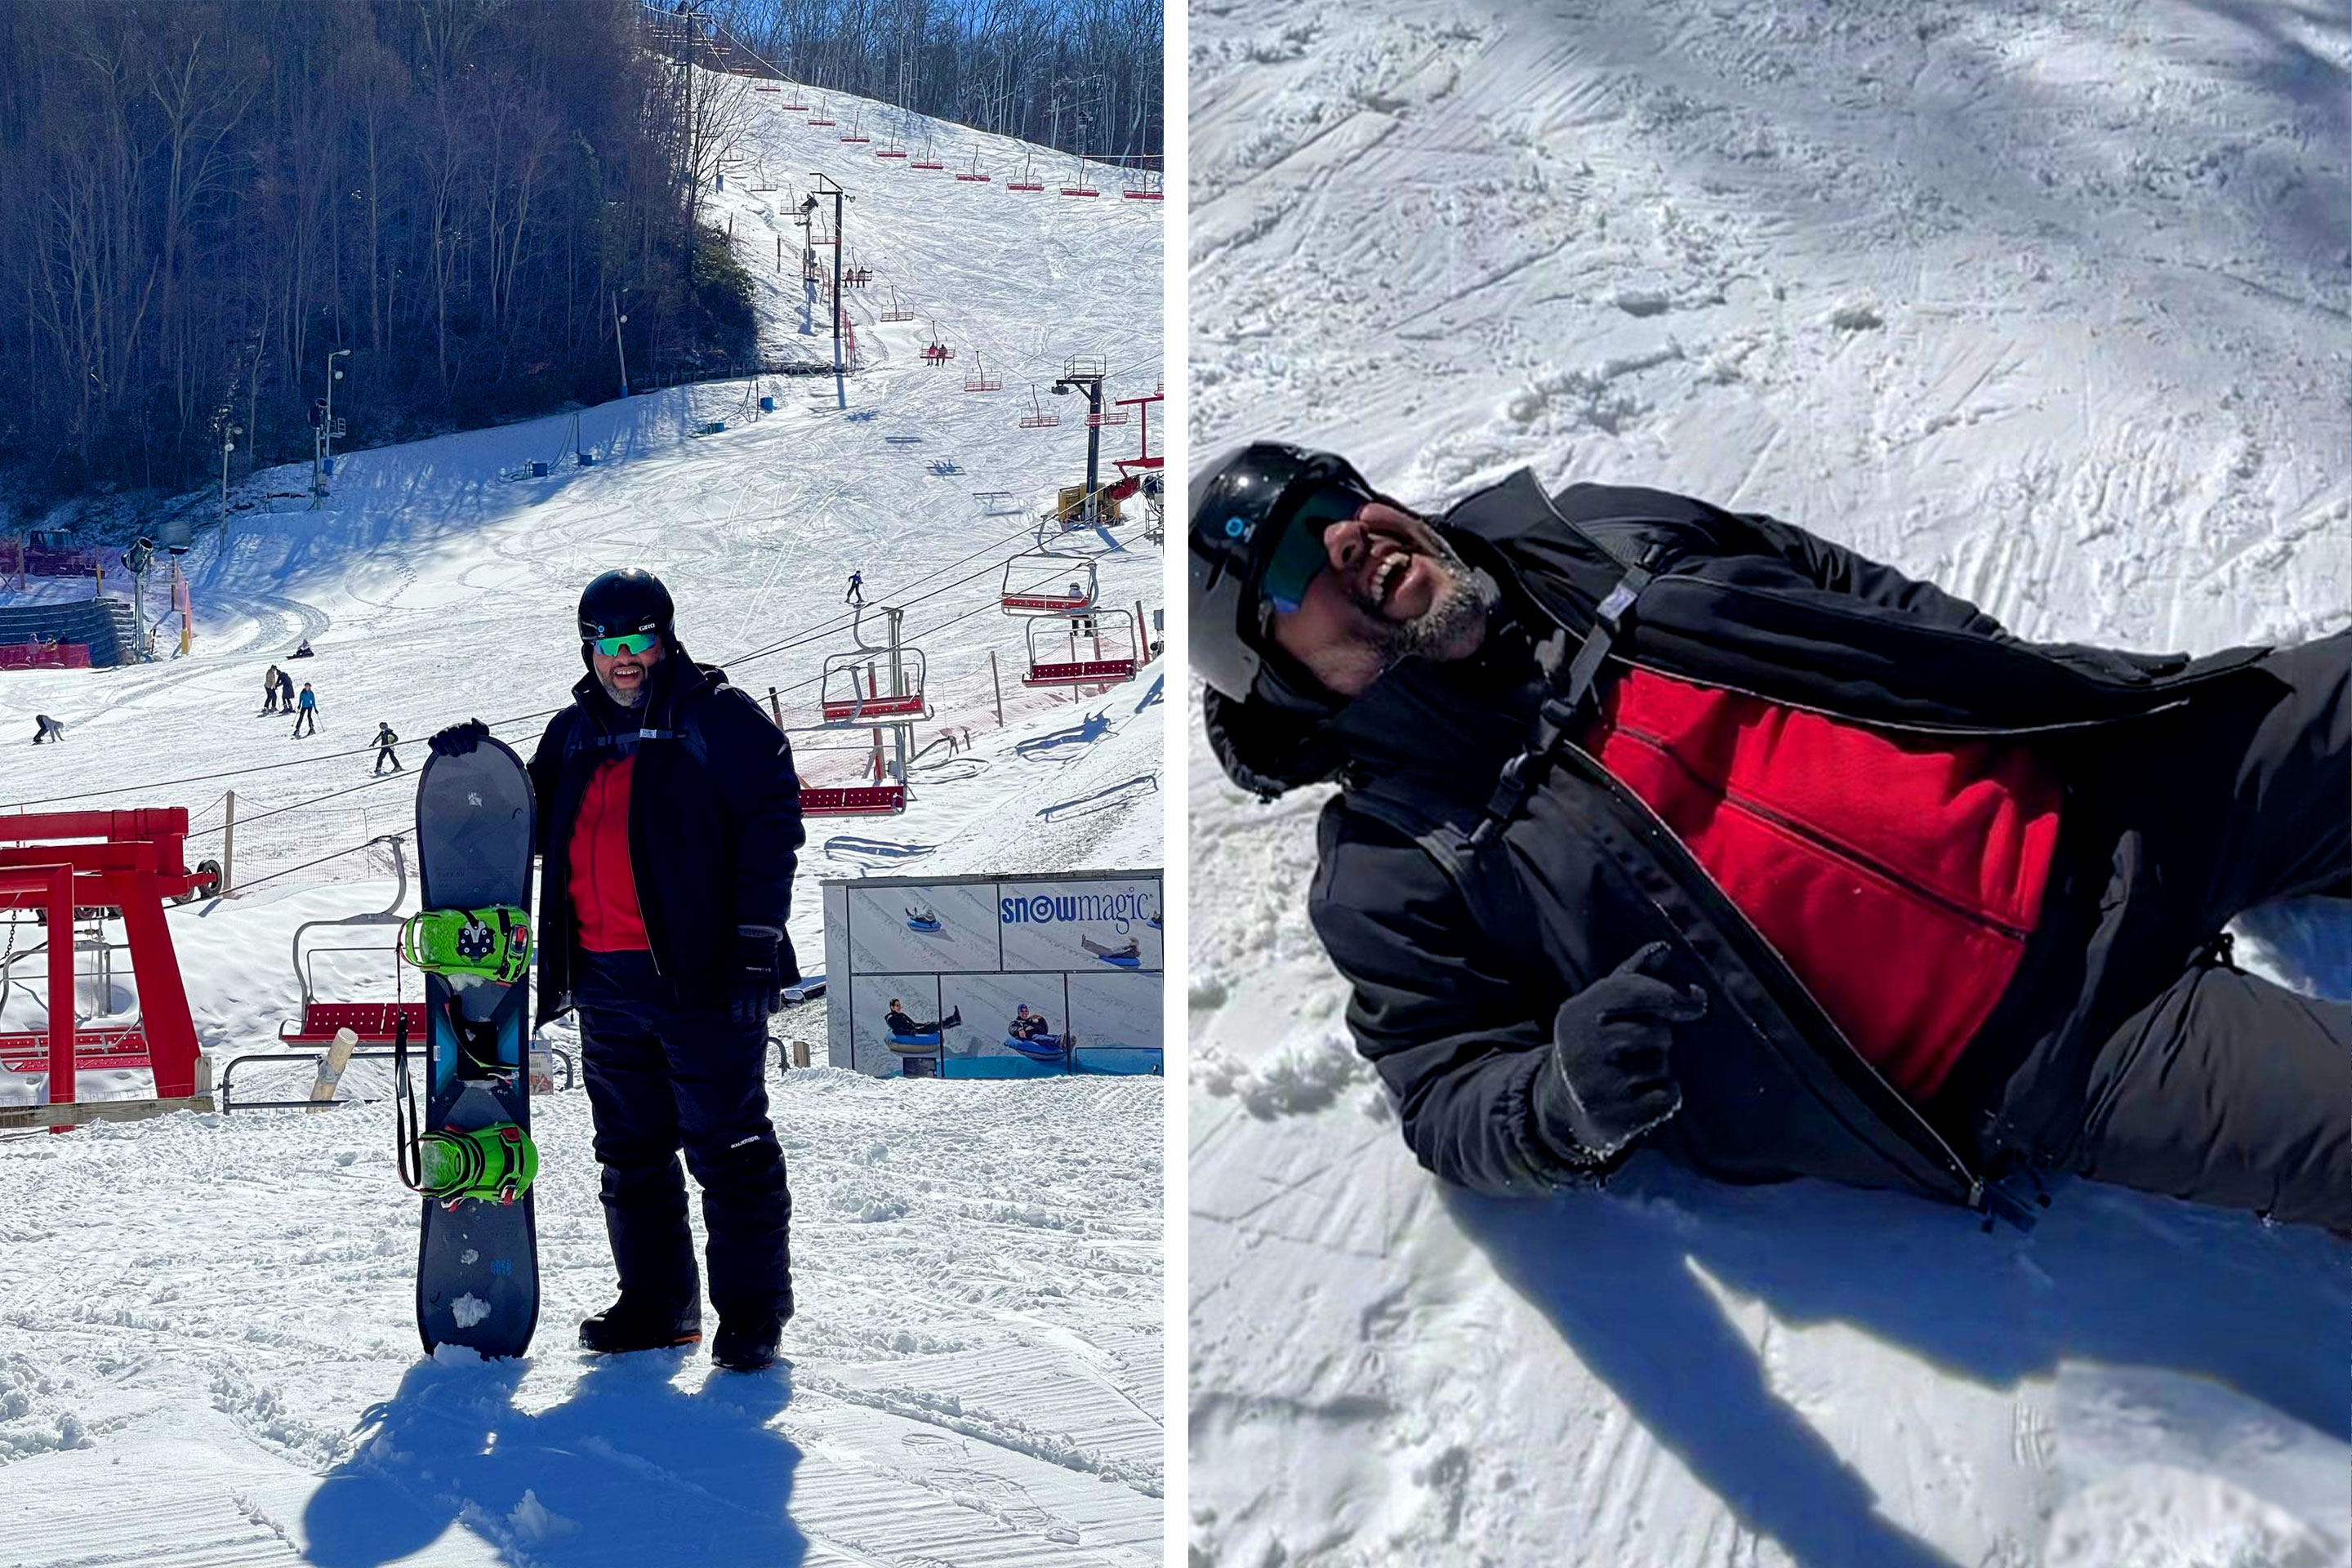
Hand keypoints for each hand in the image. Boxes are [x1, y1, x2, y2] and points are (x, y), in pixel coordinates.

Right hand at [430, 719, 489, 757]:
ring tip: (456, 754)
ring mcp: (443, 733)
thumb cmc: (476, 746)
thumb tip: (473, 718)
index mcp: (465, 726)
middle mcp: (453, 728)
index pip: (464, 728)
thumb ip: (482, 728)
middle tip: (464, 752)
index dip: (468, 740)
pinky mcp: (434, 740)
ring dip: (450, 747)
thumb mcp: (483, 738)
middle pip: (453, 732)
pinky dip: (438, 748)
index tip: (472, 750)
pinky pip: (432, 741)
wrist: (467, 757)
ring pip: (443, 737)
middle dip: (460, 745)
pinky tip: (445, 753)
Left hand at [730, 927, 782, 1026]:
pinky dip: (774, 1003)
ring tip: (761, 1018)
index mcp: (736, 984)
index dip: (737, 1014)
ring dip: (762, 1012)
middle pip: (750, 1006)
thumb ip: (730, 984)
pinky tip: (773, 1011)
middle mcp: (749, 985)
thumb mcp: (729, 969)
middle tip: (750, 1020)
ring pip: (763, 1002)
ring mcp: (762, 982)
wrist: (755, 940)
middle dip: (750, 1015)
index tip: (736, 1020)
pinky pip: (775, 994)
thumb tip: (729, 996)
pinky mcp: (773, 978)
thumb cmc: (739, 953)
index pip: (736, 1004)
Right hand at [1537, 941, 1706, 1160]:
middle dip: (1659, 1040)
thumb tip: (1663, 948)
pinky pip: (1668, 1098)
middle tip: (1635, 1048)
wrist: (1563, 1105)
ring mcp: (1594, 1084)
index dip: (1671, 996)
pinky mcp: (1612, 1117)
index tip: (1696, 1004)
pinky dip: (1665, 1098)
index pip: (1633, 991)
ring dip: (1659, 1069)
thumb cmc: (1594, 1043)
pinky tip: (1639, 1098)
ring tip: (1631, 1074)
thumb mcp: (1602, 1006)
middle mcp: (1580, 1046)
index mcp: (1577, 1012)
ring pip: (1662, 1066)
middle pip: (1657, 1032)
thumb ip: (1633, 976)